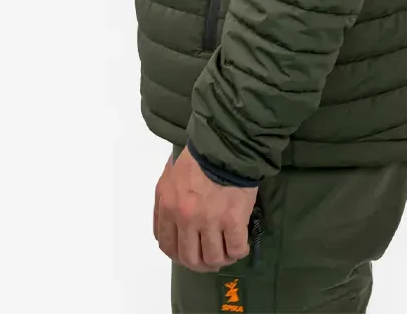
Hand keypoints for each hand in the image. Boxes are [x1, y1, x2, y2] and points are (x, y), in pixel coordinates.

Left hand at [154, 147, 256, 272]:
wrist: (226, 143)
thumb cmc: (198, 156)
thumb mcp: (170, 175)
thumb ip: (165, 200)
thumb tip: (169, 223)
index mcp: (168, 206)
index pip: (167, 245)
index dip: (178, 255)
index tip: (189, 253)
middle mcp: (186, 218)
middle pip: (190, 258)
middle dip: (200, 263)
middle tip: (210, 258)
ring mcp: (210, 221)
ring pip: (213, 258)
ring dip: (221, 259)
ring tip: (228, 251)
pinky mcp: (233, 220)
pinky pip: (236, 249)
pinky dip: (239, 252)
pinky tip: (241, 245)